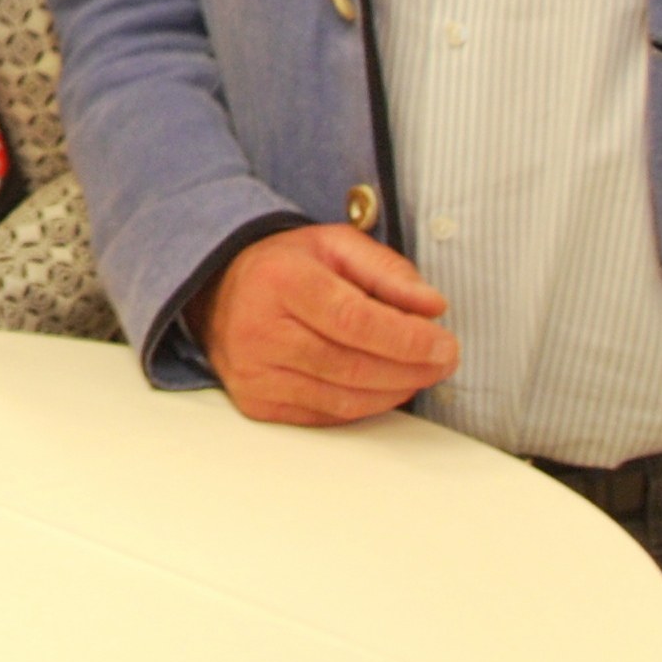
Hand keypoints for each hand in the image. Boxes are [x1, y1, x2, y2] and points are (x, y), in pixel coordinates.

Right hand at [195, 224, 457, 424]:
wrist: (217, 289)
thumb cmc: (284, 267)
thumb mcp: (336, 245)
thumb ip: (388, 270)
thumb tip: (432, 306)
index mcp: (281, 281)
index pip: (354, 321)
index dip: (407, 339)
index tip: (445, 345)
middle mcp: (259, 330)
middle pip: (353, 366)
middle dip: (411, 369)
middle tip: (444, 361)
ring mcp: (254, 372)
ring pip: (343, 399)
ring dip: (394, 392)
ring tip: (420, 375)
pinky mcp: (255, 402)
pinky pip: (325, 416)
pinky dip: (363, 407)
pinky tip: (383, 388)